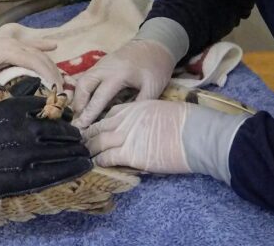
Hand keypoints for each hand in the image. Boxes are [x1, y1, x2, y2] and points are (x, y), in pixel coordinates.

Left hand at [0, 23, 63, 99]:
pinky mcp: (12, 42)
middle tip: (61, 91)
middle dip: (53, 73)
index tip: (56, 89)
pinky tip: (55, 46)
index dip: (48, 75)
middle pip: (41, 58)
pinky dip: (43, 46)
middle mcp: (16, 45)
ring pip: (38, 52)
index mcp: (10, 51)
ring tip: (60, 80)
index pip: (35, 62)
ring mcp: (15, 42)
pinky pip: (32, 44)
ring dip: (51, 64)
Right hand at [70, 39, 176, 127]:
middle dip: (78, 104)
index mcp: (118, 74)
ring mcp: (101, 64)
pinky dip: (83, 90)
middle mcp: (104, 68)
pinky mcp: (101, 64)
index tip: (81, 126)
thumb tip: (124, 122)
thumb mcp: (153, 87)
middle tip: (78, 121)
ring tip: (80, 114)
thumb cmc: (155, 67)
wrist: (155, 44)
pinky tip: (86, 102)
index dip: (89, 113)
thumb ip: (139, 104)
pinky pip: (87, 77)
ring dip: (78, 97)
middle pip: (83, 86)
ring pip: (82, 80)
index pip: (99, 97)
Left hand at [82, 100, 250, 183]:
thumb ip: (148, 118)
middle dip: (87, 136)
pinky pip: (106, 157)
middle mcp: (126, 119)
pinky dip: (98, 162)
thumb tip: (146, 129)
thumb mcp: (162, 111)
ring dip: (88, 150)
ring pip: (97, 142)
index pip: (110, 113)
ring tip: (80, 156)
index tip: (93, 129)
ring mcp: (126, 136)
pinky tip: (94, 165)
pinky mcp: (129, 154)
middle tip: (77, 144)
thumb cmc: (187, 122)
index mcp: (135, 107)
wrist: (195, 133)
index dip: (99, 122)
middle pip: (98, 127)